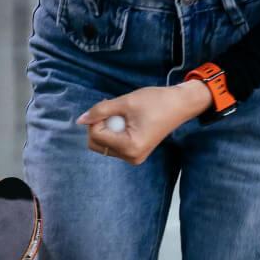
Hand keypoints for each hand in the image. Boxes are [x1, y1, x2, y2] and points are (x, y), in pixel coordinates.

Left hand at [76, 82, 212, 165]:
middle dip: (99, 126)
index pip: (96, 136)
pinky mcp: (136, 153)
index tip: (108, 105)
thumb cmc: (155, 101)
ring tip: (122, 115)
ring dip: (107, 128)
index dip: (97, 119)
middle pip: (97, 145)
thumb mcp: (125, 102)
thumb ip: (100, 110)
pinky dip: (114, 132)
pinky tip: (126, 121)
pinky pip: (114, 145)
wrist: (180, 104)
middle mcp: (131, 157)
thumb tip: (80, 120)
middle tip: (113, 109)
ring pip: (104, 145)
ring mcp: (134, 157)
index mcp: (130, 147)